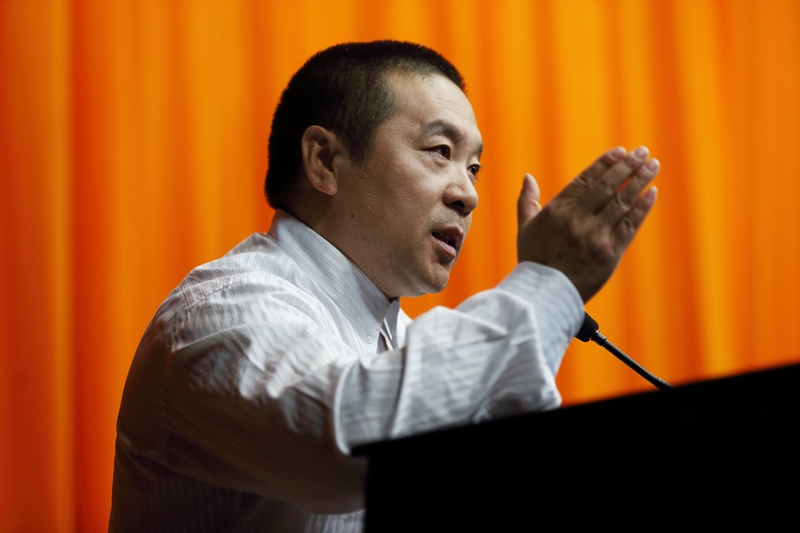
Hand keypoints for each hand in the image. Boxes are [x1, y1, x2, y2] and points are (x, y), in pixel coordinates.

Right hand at [516, 146, 658, 301]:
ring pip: (622, 202)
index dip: (606, 163)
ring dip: (639, 181)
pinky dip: (642, 208)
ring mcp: (595, 235)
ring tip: (652, 165)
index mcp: (557, 210)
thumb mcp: (525, 228)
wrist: (544, 295)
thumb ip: (527, 201)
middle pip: (608, 186)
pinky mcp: (610, 253)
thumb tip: (528, 177)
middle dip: (628, 166)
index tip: (621, 152)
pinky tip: (652, 193)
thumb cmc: (533, 261)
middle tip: (642, 152)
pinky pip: (629, 225)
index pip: (586, 179)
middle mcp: (577, 219)